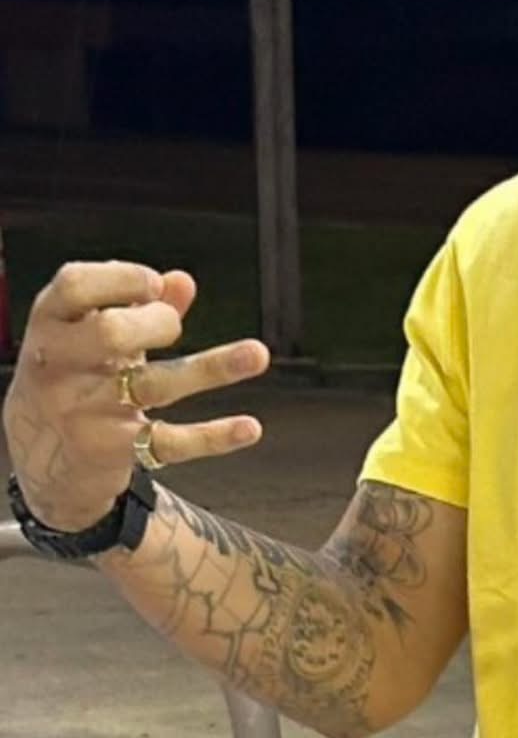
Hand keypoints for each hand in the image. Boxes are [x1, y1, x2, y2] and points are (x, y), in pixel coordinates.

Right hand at [2, 261, 269, 531]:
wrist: (39, 459)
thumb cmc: (76, 376)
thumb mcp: (93, 336)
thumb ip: (138, 305)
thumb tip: (183, 281)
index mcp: (52, 325)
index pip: (74, 286)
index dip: (121, 277)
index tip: (154, 284)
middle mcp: (59, 366)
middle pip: (110, 332)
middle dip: (155, 322)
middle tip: (172, 328)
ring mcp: (83, 411)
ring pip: (153, 385)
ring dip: (212, 368)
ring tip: (258, 354)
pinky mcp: (110, 450)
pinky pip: (166, 441)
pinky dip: (212, 436)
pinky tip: (249, 428)